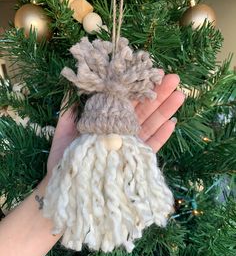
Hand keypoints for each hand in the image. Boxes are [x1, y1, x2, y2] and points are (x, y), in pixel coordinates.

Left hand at [47, 74, 184, 175]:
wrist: (67, 182)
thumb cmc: (65, 155)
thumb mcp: (65, 128)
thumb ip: (70, 108)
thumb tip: (72, 84)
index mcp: (105, 119)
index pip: (125, 100)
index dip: (138, 87)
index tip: (151, 73)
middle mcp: (119, 129)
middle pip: (142, 110)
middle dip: (158, 94)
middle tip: (174, 79)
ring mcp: (128, 144)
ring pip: (150, 124)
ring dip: (164, 110)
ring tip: (178, 95)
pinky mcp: (133, 159)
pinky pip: (150, 146)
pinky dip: (161, 135)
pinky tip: (172, 123)